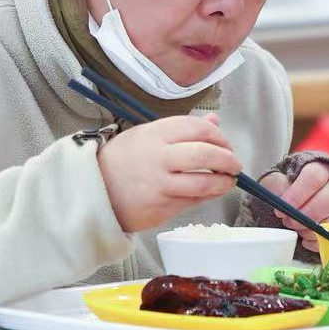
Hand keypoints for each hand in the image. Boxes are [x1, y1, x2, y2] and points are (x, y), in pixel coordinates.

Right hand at [97, 113, 241, 233]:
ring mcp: (159, 185)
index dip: (220, 137)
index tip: (226, 144)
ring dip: (223, 182)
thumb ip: (182, 128)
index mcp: (154, 133)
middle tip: (235, 165)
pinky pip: (193, 201)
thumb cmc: (123, 159)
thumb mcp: (147, 134)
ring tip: (229, 181)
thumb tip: (215, 121)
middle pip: (204, 155)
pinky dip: (207, 195)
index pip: (198, 129)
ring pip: (203, 183)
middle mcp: (158, 157)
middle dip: (227, 160)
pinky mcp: (160, 208)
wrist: (93, 190)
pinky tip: (210, 191)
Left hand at [257, 158, 328, 251]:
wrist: (301, 198)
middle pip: (328, 200)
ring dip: (314, 230)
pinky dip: (320, 242)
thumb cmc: (290, 187)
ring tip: (298, 230)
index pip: (314, 177)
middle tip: (289, 222)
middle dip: (306, 216)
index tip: (283, 208)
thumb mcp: (279, 180)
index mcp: (322, 168)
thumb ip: (277, 185)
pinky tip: (306, 240)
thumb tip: (282, 202)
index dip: (297, 194)